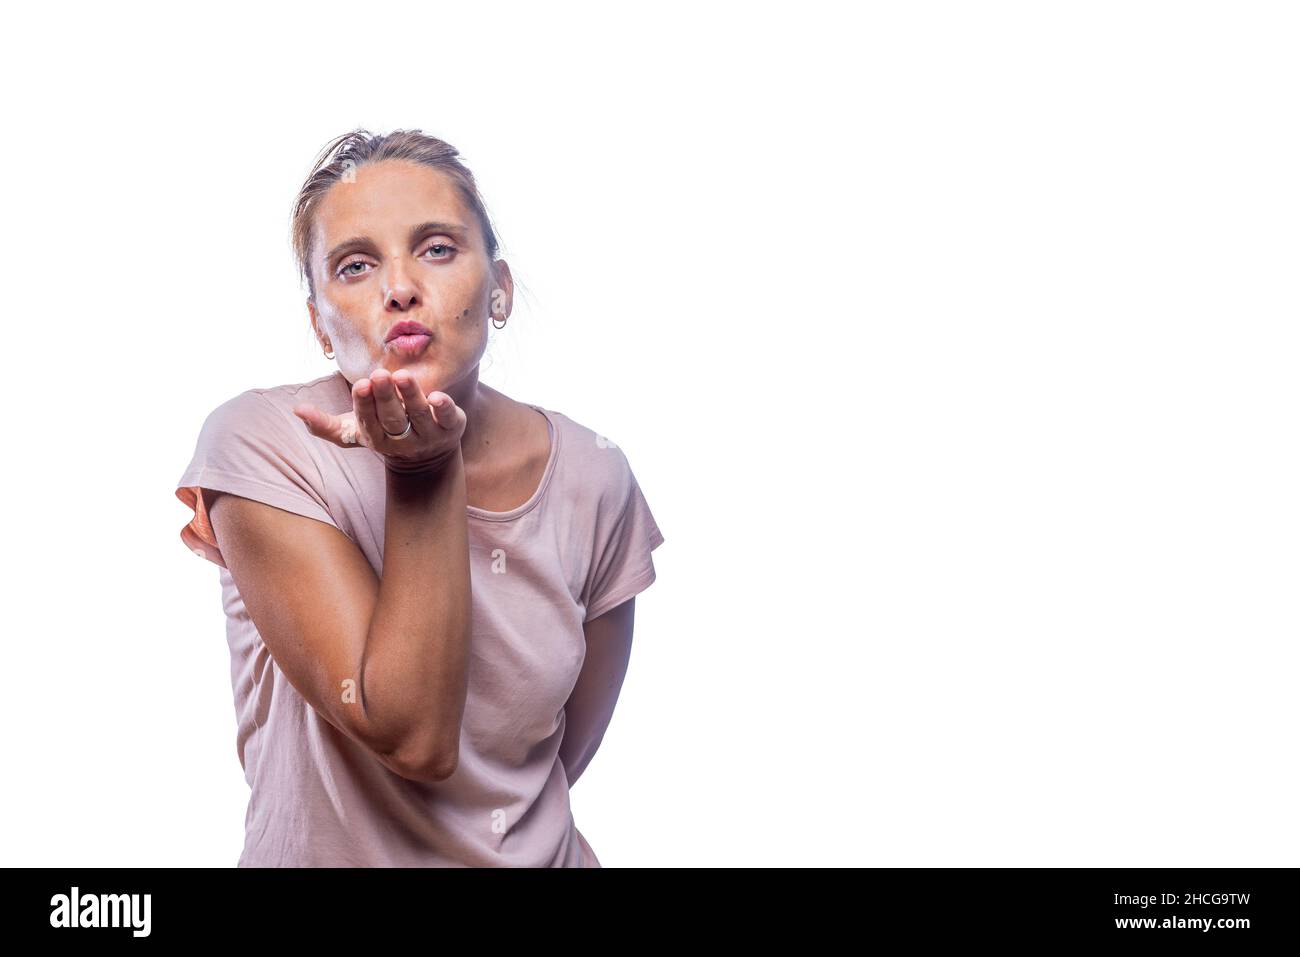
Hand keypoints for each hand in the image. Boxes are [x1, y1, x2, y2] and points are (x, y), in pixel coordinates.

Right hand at [292, 367, 466, 472]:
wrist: (427, 455)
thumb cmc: (383, 432)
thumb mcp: (354, 431)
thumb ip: (325, 425)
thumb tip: (296, 410)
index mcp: (377, 439)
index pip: (369, 421)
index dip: (364, 405)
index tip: (360, 385)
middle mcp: (403, 440)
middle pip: (393, 419)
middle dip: (385, 398)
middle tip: (379, 375)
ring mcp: (429, 435)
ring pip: (419, 416)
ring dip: (411, 396)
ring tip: (402, 376)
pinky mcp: (451, 427)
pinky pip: (448, 418)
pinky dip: (443, 408)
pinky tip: (439, 396)